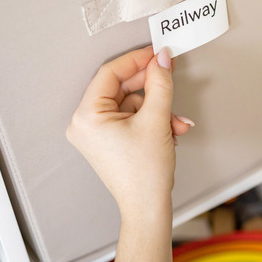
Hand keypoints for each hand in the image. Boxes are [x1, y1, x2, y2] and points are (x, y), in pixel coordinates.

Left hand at [66, 46, 192, 216]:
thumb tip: (162, 59)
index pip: (110, 73)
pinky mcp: (108, 140)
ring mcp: (96, 133)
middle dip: (153, 89)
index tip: (158, 53)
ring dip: (158, 109)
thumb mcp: (157, 119)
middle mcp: (85, 123)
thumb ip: (160, 83)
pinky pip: (131, 118)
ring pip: (131, 104)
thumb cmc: (145, 173)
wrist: (147, 208)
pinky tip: (171, 130)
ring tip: (177, 122)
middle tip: (170, 76)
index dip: (137, 60)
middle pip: (121, 88)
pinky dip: (152, 120)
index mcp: (87, 116)